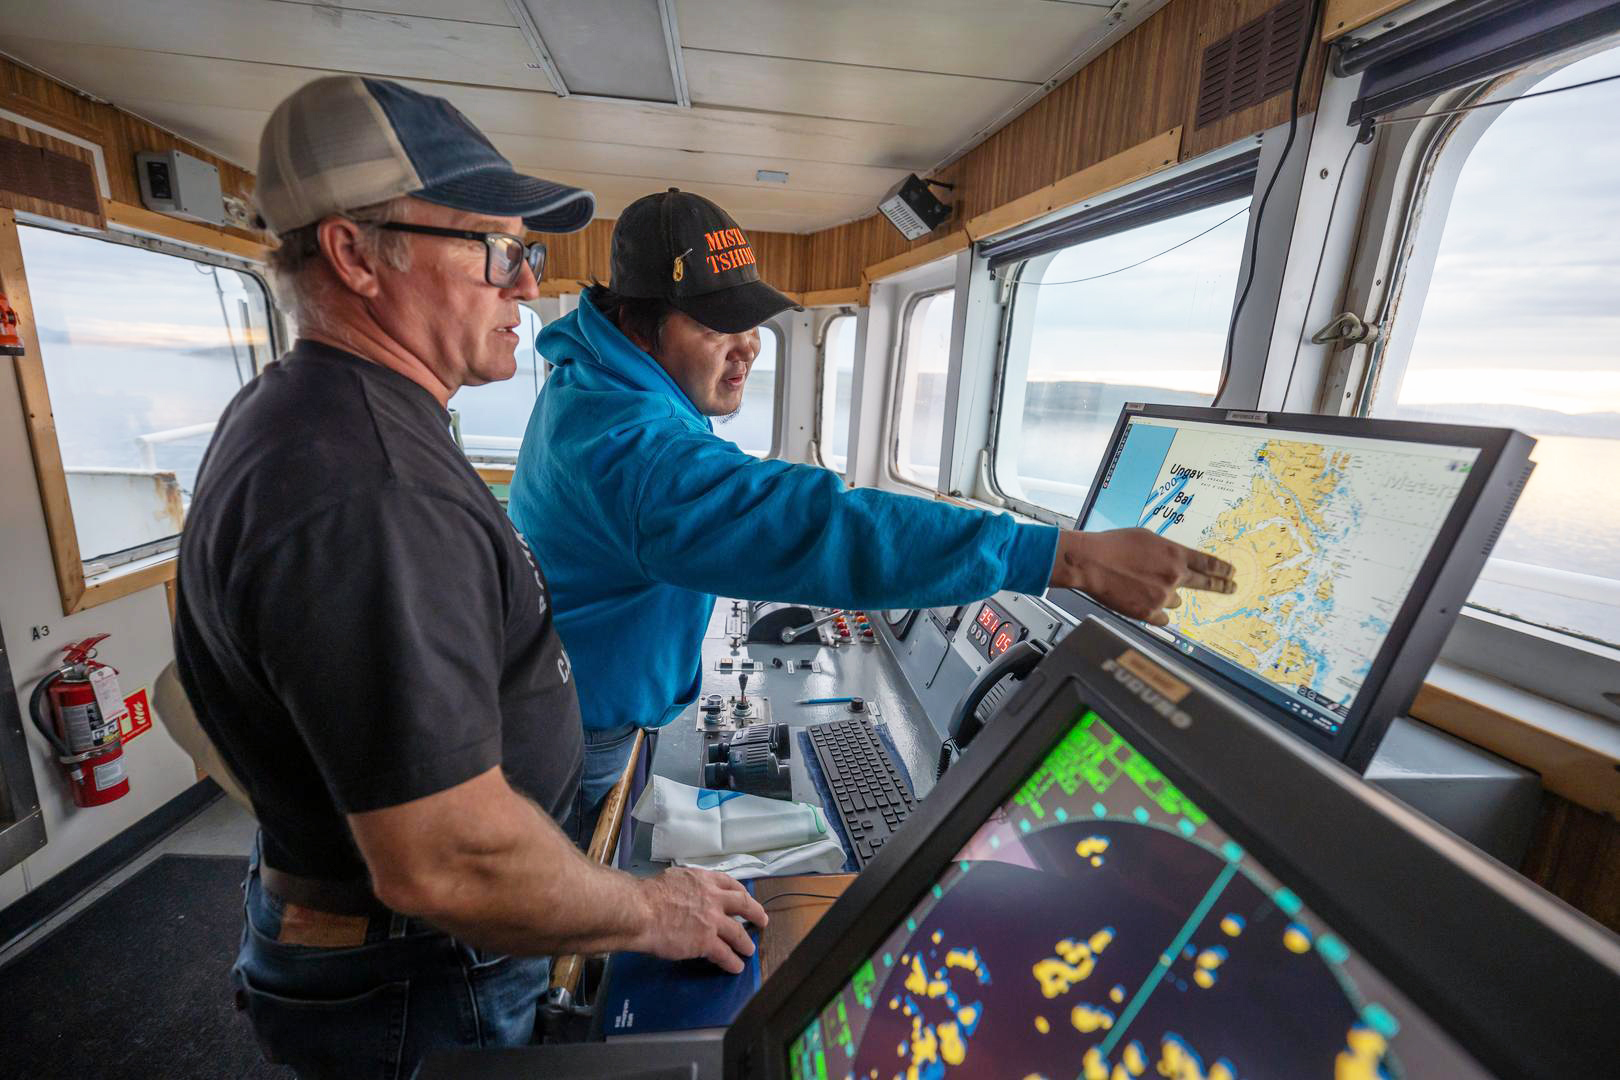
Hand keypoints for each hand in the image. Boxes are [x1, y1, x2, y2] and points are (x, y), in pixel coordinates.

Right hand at [633, 866, 768, 973]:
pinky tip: (736, 967)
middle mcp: (713, 898)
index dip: (741, 892)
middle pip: (743, 904)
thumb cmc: (648, 895)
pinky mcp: (706, 942)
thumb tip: (685, 890)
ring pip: (738, 933)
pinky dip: (733, 961)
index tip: (745, 897)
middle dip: (755, 913)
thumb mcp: (673, 879)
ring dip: (745, 943)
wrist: (641, 910)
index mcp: (703, 880)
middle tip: (762, 920)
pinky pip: (725, 954)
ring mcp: (712, 921)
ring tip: (749, 950)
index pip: (730, 883)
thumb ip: (686, 885)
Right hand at [1050, 528, 1235, 625]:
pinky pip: (1162, 616)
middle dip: (1221, 585)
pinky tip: (1140, 601)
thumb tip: (1175, 562)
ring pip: (1175, 600)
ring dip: (1165, 595)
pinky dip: (1154, 610)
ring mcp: (1162, 596)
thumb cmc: (1113, 545)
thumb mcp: (1146, 538)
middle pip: (1206, 583)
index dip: (1222, 569)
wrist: (1090, 562)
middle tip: (1231, 587)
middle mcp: (1174, 576)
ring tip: (1142, 585)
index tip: (1232, 572)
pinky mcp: (1148, 612)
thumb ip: (1166, 551)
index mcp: (1174, 555)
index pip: (1208, 563)